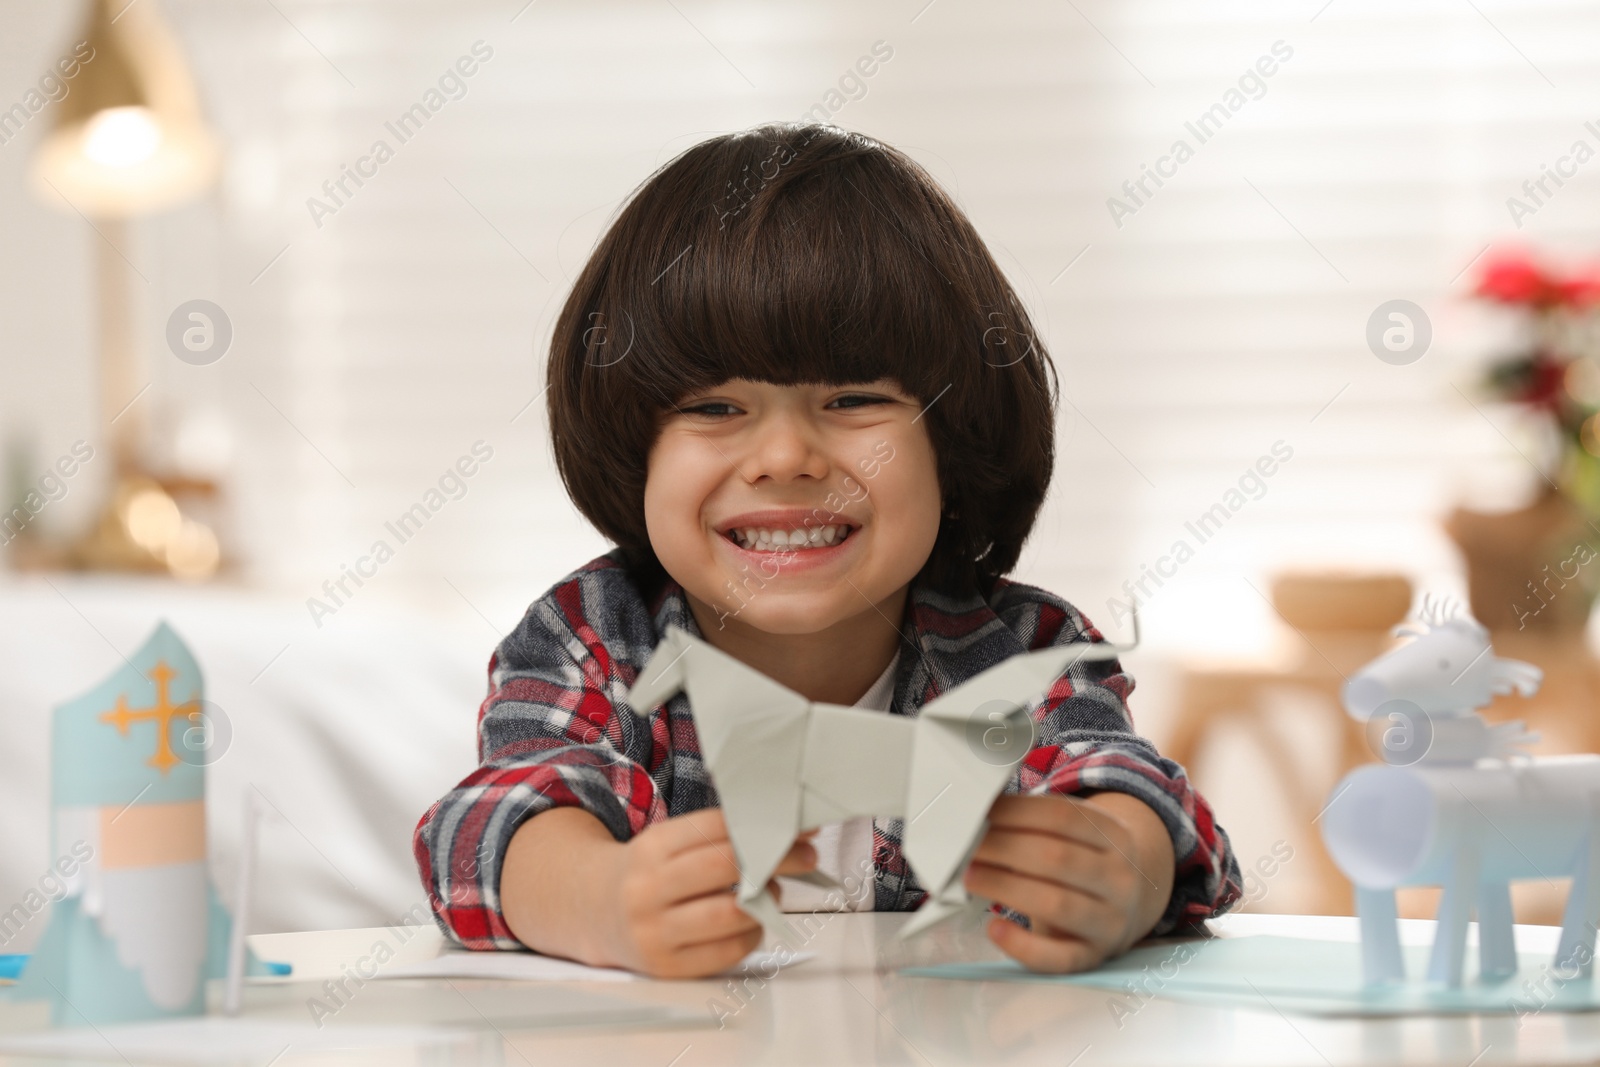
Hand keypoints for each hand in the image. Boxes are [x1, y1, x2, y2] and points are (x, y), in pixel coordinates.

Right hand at [604, 808, 815, 977]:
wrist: (594, 912)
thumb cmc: (647, 875)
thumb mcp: (667, 844)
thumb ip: (716, 837)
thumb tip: (787, 832)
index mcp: (652, 848)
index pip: (715, 828)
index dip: (762, 825)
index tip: (795, 826)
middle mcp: (648, 888)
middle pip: (724, 866)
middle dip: (776, 858)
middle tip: (803, 856)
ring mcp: (655, 930)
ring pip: (729, 913)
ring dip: (765, 900)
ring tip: (773, 890)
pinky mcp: (666, 966)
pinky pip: (726, 951)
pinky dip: (752, 934)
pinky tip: (753, 922)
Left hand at [963, 793, 1173, 972]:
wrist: (1125, 910)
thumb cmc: (1081, 868)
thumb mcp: (1075, 837)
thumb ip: (1036, 825)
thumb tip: (978, 814)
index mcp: (1114, 836)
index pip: (1063, 817)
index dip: (1016, 812)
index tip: (981, 812)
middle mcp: (1119, 878)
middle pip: (1056, 857)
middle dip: (1002, 848)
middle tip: (966, 845)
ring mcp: (1110, 921)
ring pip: (1056, 904)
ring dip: (1004, 887)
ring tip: (970, 876)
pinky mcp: (1092, 957)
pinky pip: (1058, 957)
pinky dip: (1022, 945)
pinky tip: (994, 928)